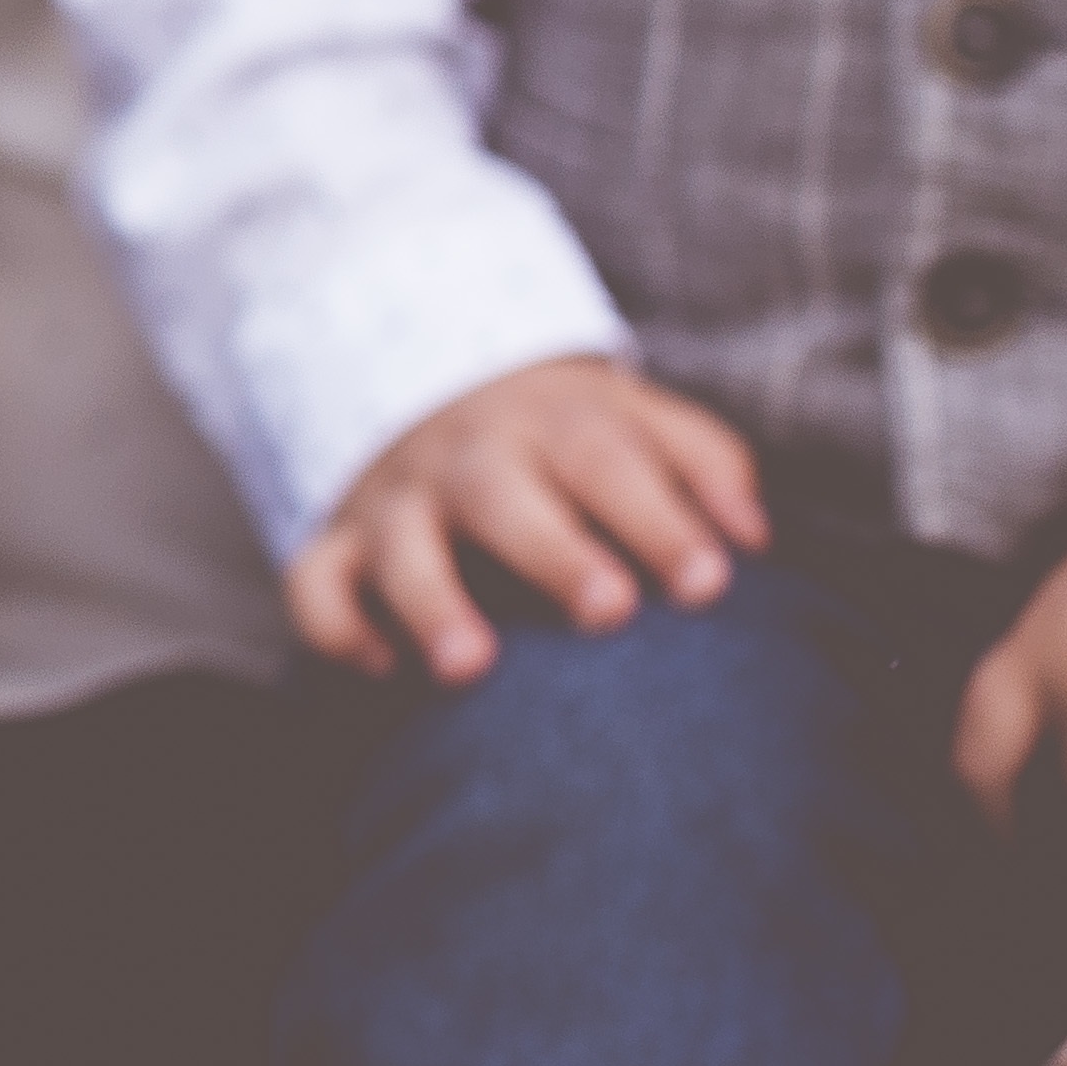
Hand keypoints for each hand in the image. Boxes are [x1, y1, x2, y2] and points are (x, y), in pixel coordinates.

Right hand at [292, 357, 764, 684]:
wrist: (442, 397)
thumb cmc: (570, 444)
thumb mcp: (636, 422)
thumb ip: (705, 465)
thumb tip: (752, 538)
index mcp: (551, 425)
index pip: (605, 459)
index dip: (656, 518)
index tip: (709, 585)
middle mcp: (467, 459)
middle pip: (500, 493)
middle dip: (550, 551)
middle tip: (607, 611)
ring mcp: (397, 502)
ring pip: (399, 544)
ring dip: (430, 600)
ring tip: (470, 669)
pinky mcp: (339, 544)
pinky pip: (314, 582)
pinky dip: (335, 624)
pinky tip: (383, 668)